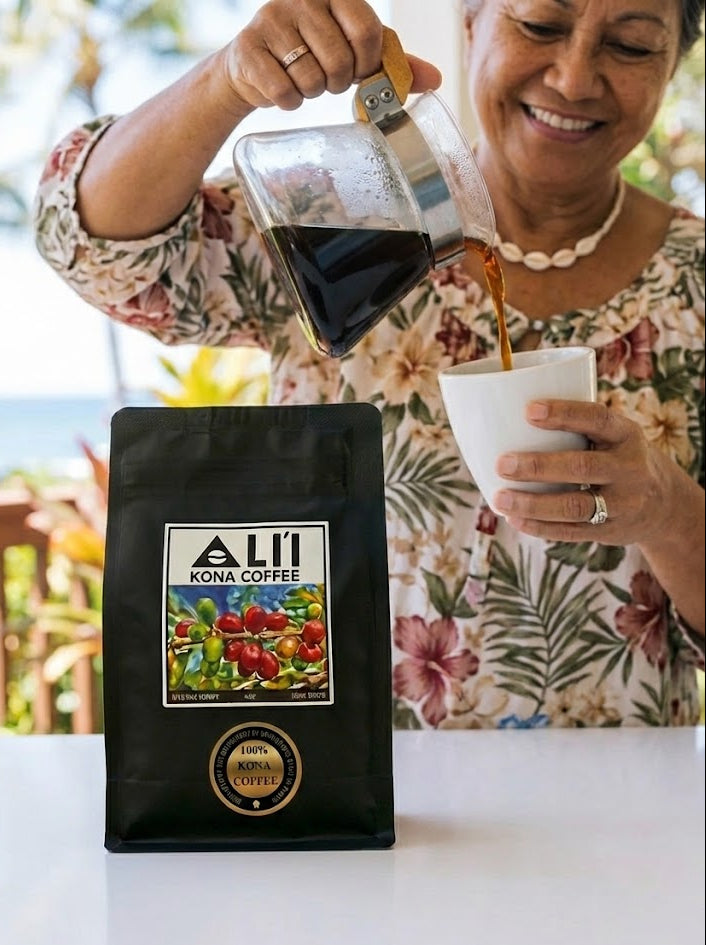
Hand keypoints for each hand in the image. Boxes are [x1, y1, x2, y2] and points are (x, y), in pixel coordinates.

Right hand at [220, 0, 441, 111]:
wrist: (255, 64)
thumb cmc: (312, 53)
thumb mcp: (354, 51)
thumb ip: (391, 62)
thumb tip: (435, 79)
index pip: (367, 32)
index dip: (368, 64)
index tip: (359, 71)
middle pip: (340, 62)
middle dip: (337, 83)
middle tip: (326, 77)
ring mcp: (271, 20)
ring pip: (312, 80)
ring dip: (312, 92)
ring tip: (302, 79)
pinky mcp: (248, 49)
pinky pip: (284, 93)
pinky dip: (288, 102)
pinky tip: (282, 88)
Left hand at [492, 398, 673, 545]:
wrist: (665, 504)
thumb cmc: (617, 457)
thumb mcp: (613, 436)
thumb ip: (576, 428)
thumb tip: (504, 417)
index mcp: (626, 435)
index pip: (597, 418)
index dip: (564, 413)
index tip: (527, 410)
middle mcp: (629, 469)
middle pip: (582, 467)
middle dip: (539, 466)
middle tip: (502, 463)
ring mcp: (623, 504)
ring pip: (575, 506)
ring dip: (533, 504)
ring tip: (500, 499)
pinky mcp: (611, 531)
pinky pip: (573, 532)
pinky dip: (541, 527)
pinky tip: (515, 520)